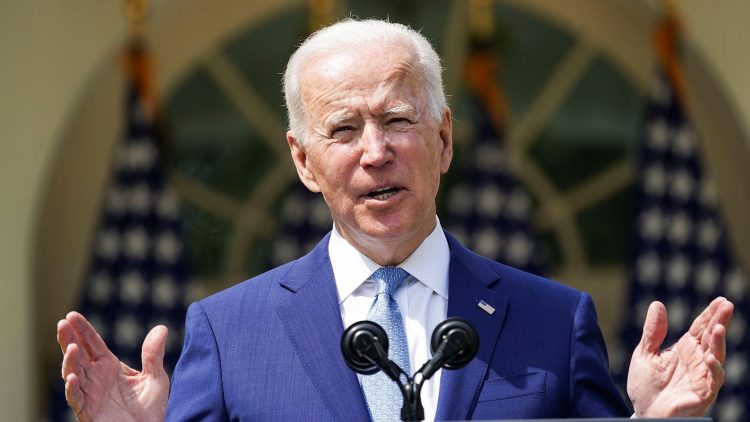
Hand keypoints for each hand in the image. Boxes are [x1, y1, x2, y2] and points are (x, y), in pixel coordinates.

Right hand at [56, 312, 169, 421]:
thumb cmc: (150, 408)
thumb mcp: (155, 378)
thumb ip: (154, 355)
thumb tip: (162, 328)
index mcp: (109, 366)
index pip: (92, 344)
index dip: (82, 330)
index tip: (71, 315)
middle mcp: (95, 378)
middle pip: (78, 355)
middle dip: (68, 340)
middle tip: (62, 324)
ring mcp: (90, 394)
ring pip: (73, 375)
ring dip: (70, 362)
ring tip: (71, 348)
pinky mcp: (88, 412)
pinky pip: (77, 400)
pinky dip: (72, 389)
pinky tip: (72, 378)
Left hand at [627, 297, 733, 416]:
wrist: (644, 414)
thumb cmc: (646, 387)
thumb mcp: (644, 354)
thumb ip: (652, 332)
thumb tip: (657, 303)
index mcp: (685, 350)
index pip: (700, 328)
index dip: (710, 314)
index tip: (721, 300)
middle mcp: (697, 361)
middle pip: (711, 338)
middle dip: (719, 322)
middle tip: (726, 306)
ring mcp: (701, 377)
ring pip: (716, 357)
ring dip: (718, 343)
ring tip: (718, 328)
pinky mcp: (702, 394)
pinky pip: (712, 381)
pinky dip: (713, 369)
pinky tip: (709, 357)